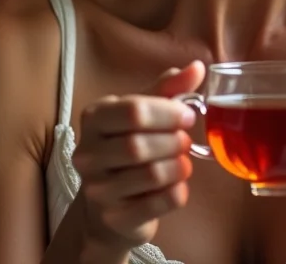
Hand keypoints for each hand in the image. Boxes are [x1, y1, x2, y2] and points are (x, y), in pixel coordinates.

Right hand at [72, 61, 204, 257]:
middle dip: (174, 142)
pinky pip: (158, 203)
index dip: (169, 112)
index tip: (188, 115)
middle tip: (185, 141)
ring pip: (152, 175)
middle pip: (140, 145)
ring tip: (182, 162)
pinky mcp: (114, 217)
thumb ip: (169, 89)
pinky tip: (177, 185)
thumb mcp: (143, 111)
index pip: (134, 110)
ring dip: (178, 167)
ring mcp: (97, 188)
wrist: (106, 205)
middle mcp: (87, 153)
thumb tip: (198, 67)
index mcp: (94, 117)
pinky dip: (177, 192)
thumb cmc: (128, 145)